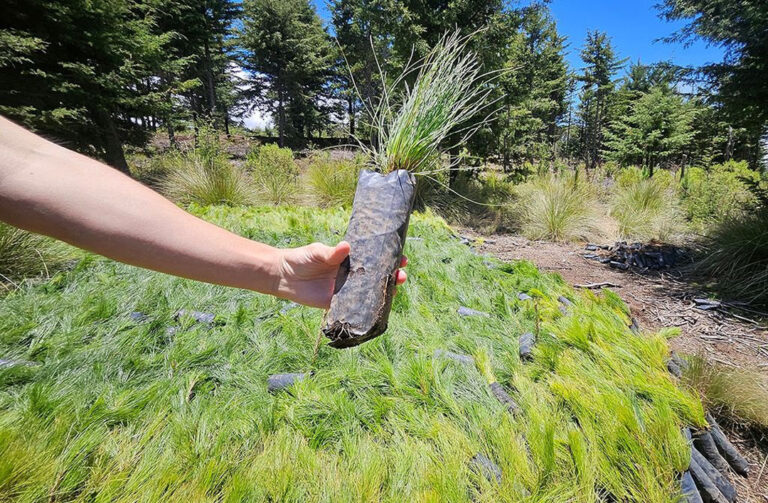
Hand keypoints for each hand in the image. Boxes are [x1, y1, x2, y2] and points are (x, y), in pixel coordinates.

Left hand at [275, 241, 406, 308]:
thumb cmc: (302, 259)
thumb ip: (331, 252)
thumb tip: (346, 246)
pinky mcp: (336, 304)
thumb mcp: (317, 252)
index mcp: (349, 260)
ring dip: (382, 292)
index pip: (373, 259)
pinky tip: (377, 308)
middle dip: (391, 276)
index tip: (402, 258)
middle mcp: (350, 275)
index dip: (388, 259)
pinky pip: (353, 307)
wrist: (283, 276)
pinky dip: (365, 308)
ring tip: (395, 289)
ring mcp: (345, 290)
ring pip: (368, 292)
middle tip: (401, 275)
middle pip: (376, 277)